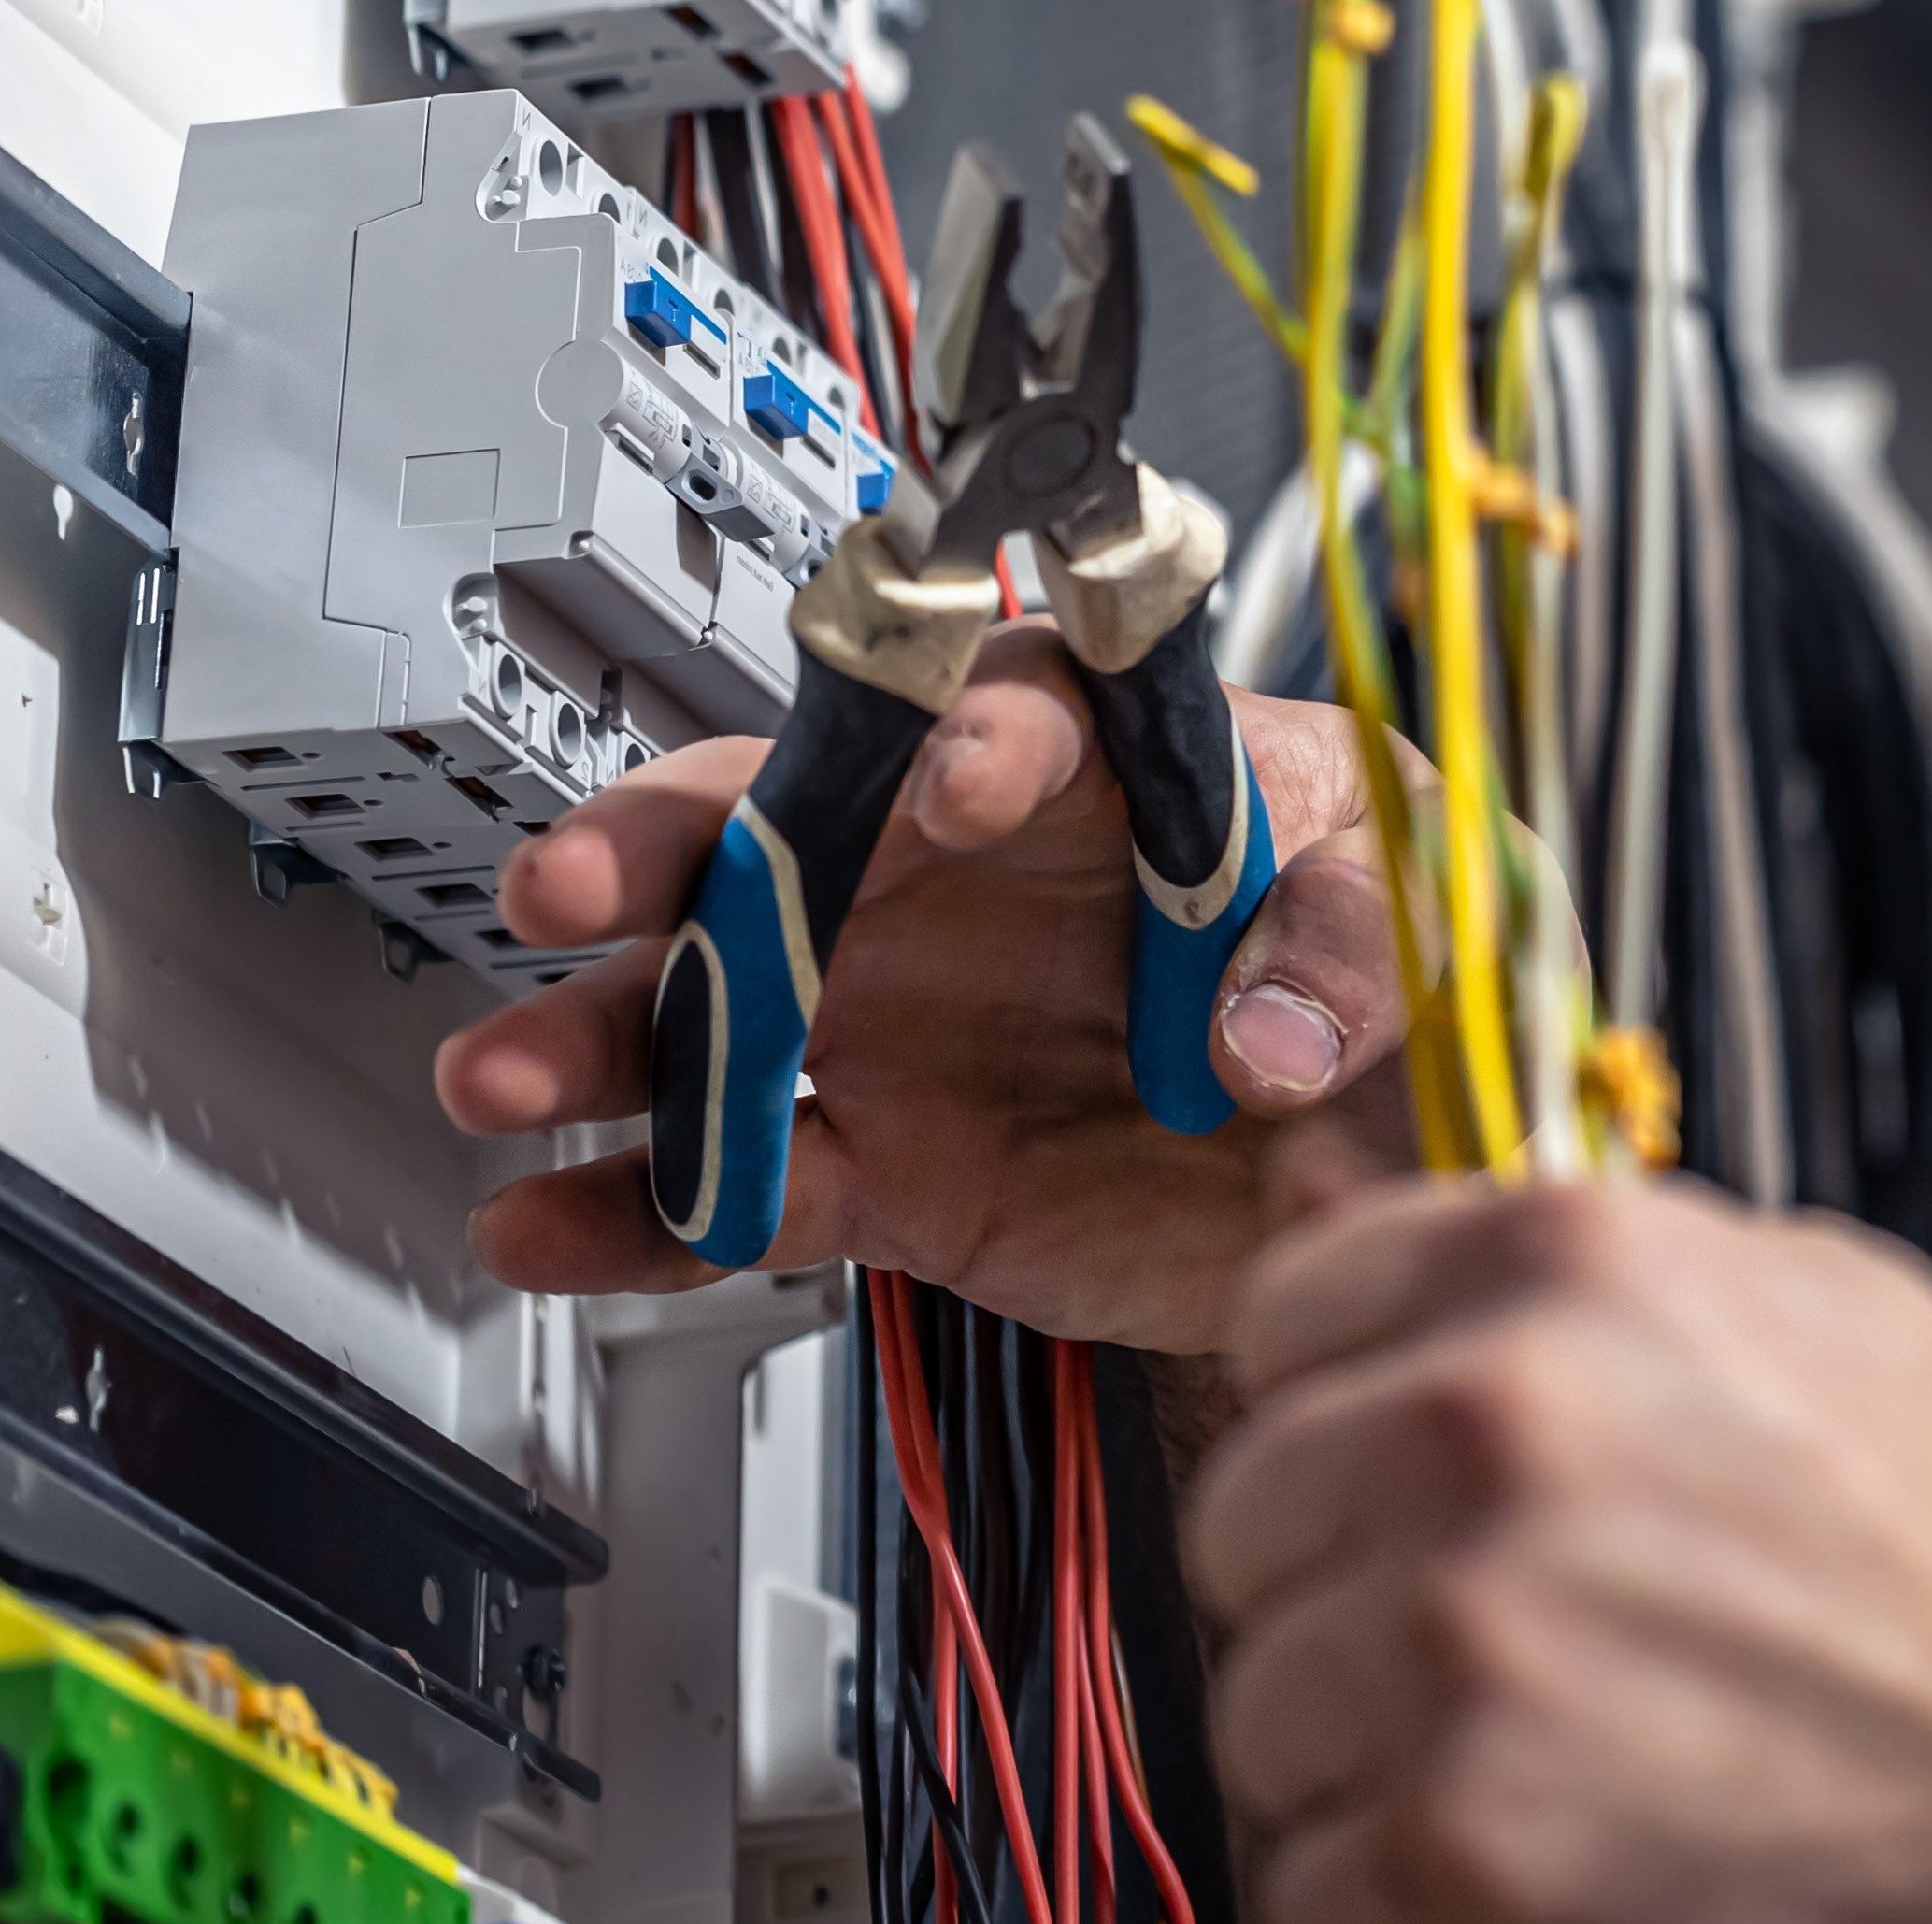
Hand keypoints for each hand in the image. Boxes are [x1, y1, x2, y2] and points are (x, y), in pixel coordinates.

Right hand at [431, 630, 1417, 1352]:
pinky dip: (642, 1211)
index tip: (956, 782)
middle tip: (577, 881)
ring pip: (719, 1009)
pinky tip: (548, 1222)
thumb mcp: (1429, 909)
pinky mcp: (896, 1165)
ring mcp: (909, 1021)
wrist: (1388, 1157)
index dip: (975, 735)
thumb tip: (1266, 1029)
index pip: (1013, 709)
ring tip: (502, 1071)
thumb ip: (1350, 947)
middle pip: (786, 826)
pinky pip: (747, 1184)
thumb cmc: (1397, 965)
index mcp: (1107, 767)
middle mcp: (967, 878)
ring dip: (601, 1038)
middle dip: (666, 847)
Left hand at [1188, 1158, 1931, 1923]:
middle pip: (1243, 1508)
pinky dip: (1396, 1876)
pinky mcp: (1456, 1838)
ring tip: (1526, 1732)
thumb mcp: (1796, 1296)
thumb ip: (1551, 1239)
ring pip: (1258, 1698)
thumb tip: (1312, 1175)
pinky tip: (1536, 1831)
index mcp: (1571, 1262)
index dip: (1339, 1392)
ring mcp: (1465, 1636)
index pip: (1285, 1307)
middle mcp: (1496, 1424)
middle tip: (1482, 1616)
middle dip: (1339, 1572)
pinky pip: (1303, 1864)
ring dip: (1360, 1736)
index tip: (1395, 1453)